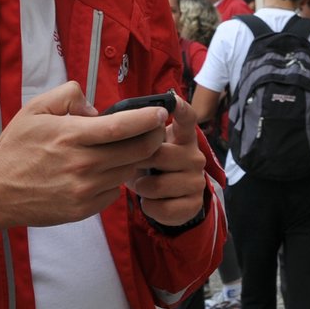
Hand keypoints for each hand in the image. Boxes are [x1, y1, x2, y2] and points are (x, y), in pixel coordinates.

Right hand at [0, 81, 167, 237]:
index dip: (148, 118)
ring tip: (127, 149)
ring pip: (128, 171)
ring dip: (134, 159)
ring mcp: (85, 190)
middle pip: (136, 151)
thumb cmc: (15, 148)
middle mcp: (82, 164)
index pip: (123, 126)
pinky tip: (103, 172)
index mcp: (71, 136)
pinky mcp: (84, 209)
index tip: (161, 112)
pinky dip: (115, 180)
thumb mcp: (35, 109)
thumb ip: (68, 96)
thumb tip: (96, 108)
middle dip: (152, 138)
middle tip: (155, 129)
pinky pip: (114, 192)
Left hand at [128, 95, 208, 226]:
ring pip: (158, 185)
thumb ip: (138, 135)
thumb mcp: (147, 148)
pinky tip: (151, 201)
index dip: (181, 108)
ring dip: (143, 188)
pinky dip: (150, 206)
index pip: (187, 118)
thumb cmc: (152, 167)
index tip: (172, 101)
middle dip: (139, 162)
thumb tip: (112, 122)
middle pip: (160, 155)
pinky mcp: (194, 203)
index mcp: (183, 137)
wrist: (169, 200)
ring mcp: (197, 180)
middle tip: (134, 165)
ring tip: (143, 185)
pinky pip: (163, 207)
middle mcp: (195, 156)